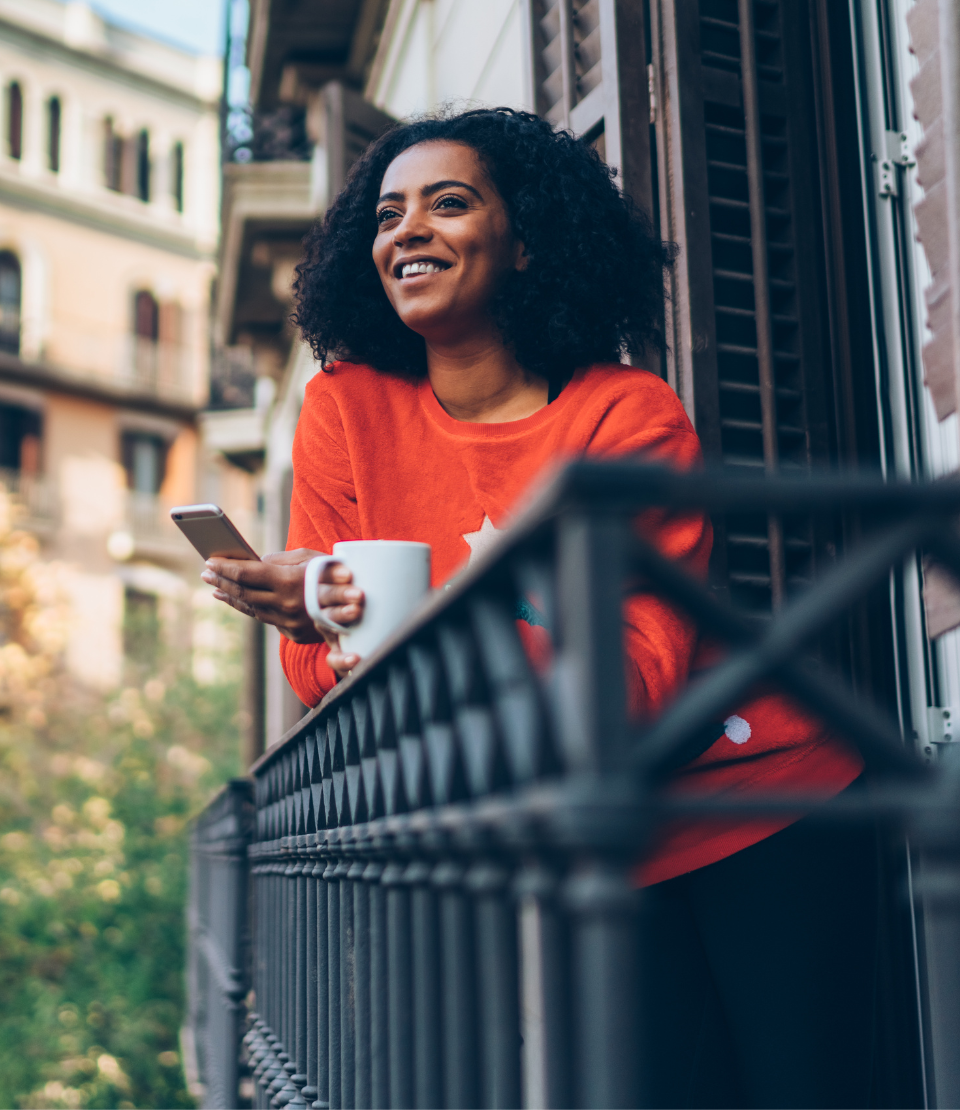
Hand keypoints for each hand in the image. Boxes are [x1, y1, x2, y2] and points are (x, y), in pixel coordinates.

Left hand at [201, 549, 365, 677]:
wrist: (364, 607)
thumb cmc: (336, 572)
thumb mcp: (310, 557)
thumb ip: (280, 560)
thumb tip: (255, 562)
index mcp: (289, 581)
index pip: (247, 573)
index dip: (225, 567)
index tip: (209, 561)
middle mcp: (285, 604)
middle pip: (244, 592)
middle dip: (221, 581)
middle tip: (205, 572)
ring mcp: (288, 621)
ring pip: (251, 607)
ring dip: (230, 596)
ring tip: (215, 587)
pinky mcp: (292, 633)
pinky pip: (263, 617)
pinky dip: (246, 607)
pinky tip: (236, 599)